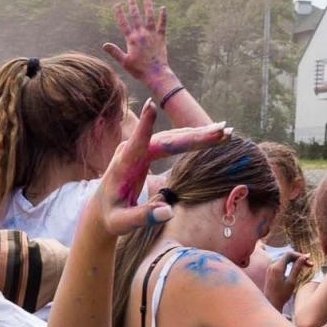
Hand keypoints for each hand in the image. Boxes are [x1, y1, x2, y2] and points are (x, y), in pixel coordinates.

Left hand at [94, 100, 229, 235]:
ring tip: (224, 131)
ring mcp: (141, 148)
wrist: (102, 209)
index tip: (151, 104)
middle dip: (195, 136)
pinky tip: (212, 133)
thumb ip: (142, 217)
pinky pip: (173, 141)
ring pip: (173, 137)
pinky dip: (192, 138)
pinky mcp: (148, 149)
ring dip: (199, 134)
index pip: (136, 143)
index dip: (144, 125)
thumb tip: (168, 212)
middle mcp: (131, 151)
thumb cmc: (111, 217)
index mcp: (123, 166)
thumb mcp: (122, 223)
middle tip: (221, 131)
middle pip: (167, 139)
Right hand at [103, 0, 170, 85]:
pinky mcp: (161, 38)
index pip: (124, 23)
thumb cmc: (139, 70)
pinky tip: (163, 8)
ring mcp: (152, 35)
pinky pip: (162, 24)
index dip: (120, 13)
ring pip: (149, 17)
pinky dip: (163, 16)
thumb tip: (104, 45)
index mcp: (132, 40)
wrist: (155, 74)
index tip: (117, 5)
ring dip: (148, 6)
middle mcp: (142, 34)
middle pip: (136, 16)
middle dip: (132, 5)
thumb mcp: (124, 62)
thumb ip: (115, 52)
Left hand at [265, 250, 313, 309]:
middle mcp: (272, 266)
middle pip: (287, 256)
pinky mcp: (271, 272)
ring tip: (307, 266)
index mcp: (277, 267)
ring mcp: (271, 268)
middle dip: (299, 258)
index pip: (289, 254)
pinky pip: (282, 264)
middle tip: (310, 264)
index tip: (309, 259)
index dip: (300, 255)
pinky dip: (290, 265)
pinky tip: (298, 269)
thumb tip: (303, 258)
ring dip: (296, 261)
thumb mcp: (292, 281)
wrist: (271, 303)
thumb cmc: (281, 295)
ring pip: (285, 260)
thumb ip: (297, 268)